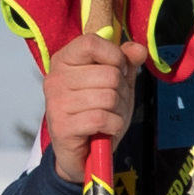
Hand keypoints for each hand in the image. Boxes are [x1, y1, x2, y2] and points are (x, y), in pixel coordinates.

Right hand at [43, 33, 147, 183]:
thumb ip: (127, 62)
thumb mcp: (117, 83)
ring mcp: (56, 103)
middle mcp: (55, 79)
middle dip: (121, 92)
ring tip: (107, 117)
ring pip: (108, 97)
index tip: (117, 71)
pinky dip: (113, 125)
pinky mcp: (62, 127)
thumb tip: (138, 49)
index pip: (91, 43)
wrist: (84, 152)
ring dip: (118, 111)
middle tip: (111, 104)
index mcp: (65, 61)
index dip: (114, 56)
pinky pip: (103, 118)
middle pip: (109, 74)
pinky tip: (105, 129)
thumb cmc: (98, 111)